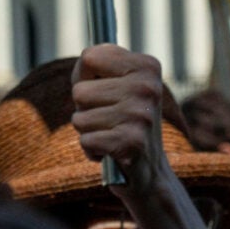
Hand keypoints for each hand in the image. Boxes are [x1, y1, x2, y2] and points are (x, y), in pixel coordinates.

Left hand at [68, 44, 182, 207]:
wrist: (150, 170)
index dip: (84, 77)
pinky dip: (92, 150)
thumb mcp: (117, 84)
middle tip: (109, 119)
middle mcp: (148, 87)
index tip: (100, 90)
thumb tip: (86, 60)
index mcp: (147, 66)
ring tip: (111, 134)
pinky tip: (111, 152)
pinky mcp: (132, 142)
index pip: (89, 57)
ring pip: (79, 118)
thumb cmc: (124, 120)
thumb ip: (98, 66)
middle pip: (79, 91)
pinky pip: (85, 141)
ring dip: (88, 131)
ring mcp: (141, 115)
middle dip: (85, 109)